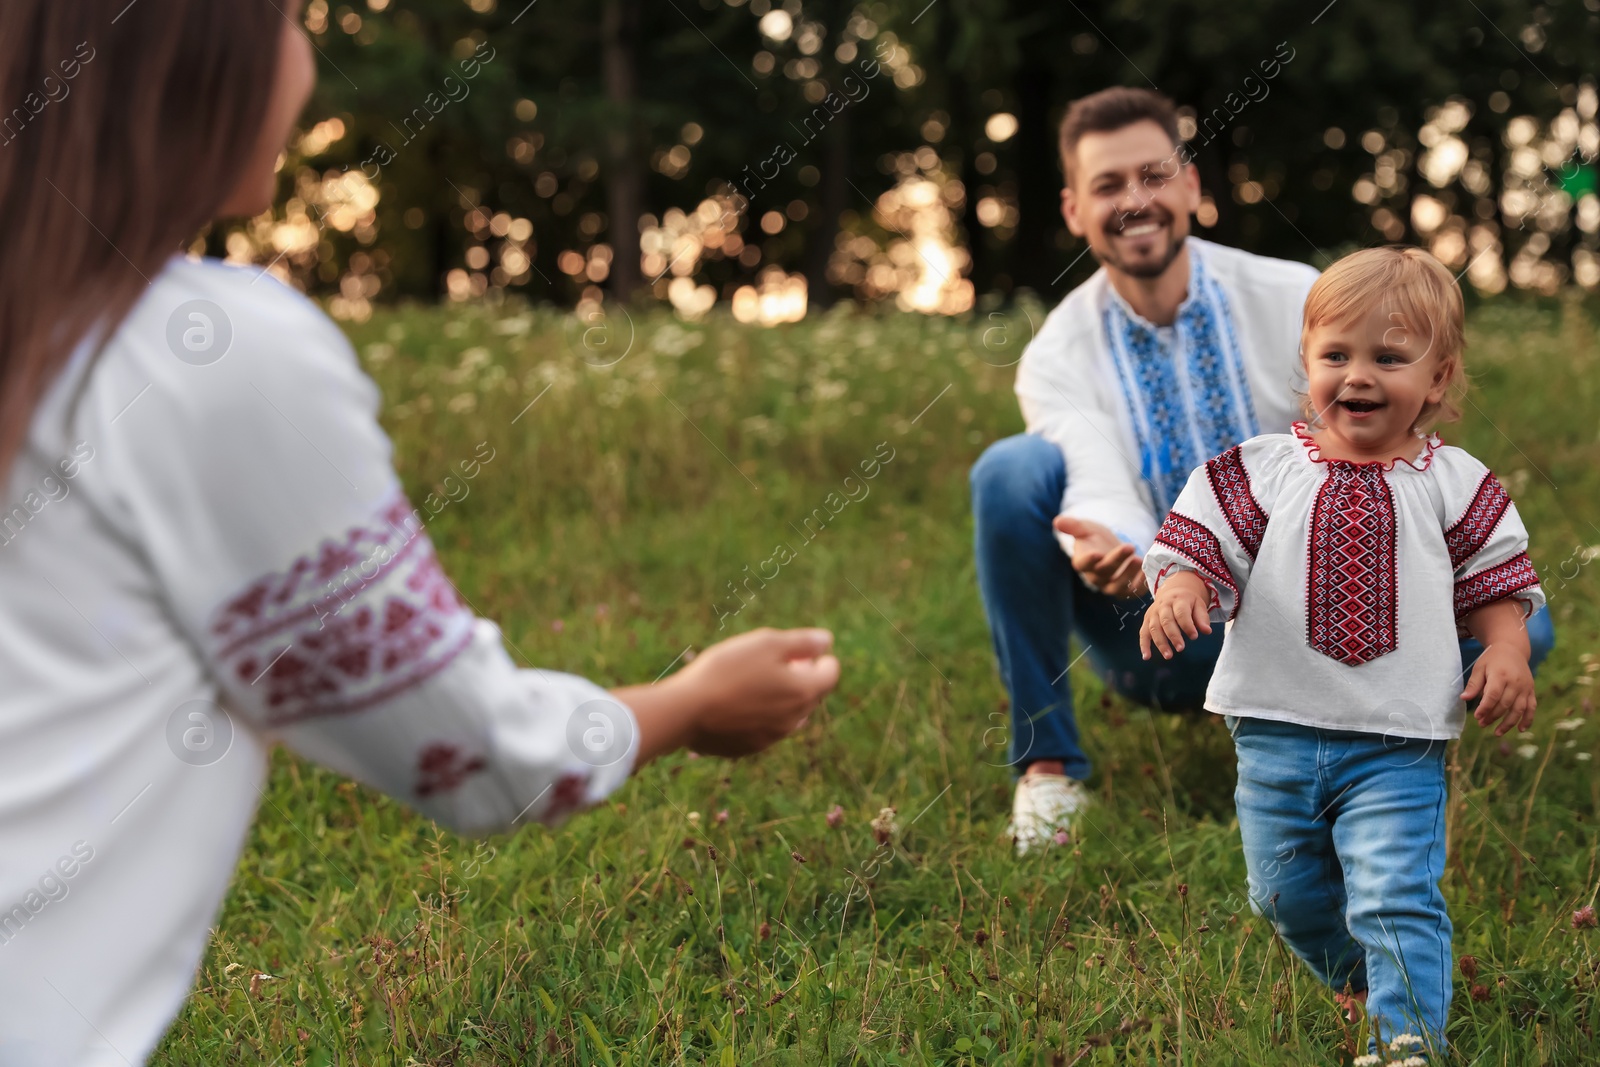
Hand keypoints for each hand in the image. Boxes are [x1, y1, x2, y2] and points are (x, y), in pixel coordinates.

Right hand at [672, 627, 840, 756]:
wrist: (686, 710)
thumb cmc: (727, 670)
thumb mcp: (766, 643)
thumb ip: (802, 642)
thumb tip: (826, 641)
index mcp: (804, 692)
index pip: (831, 674)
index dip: (820, 658)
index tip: (803, 651)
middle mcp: (794, 720)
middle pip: (810, 695)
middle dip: (800, 678)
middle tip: (775, 662)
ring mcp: (772, 737)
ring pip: (788, 714)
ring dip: (780, 698)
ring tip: (754, 681)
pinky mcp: (749, 748)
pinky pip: (764, 728)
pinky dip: (759, 715)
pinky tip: (735, 701)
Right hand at [1053, 515, 1147, 597]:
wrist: (1110, 550)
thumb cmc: (1095, 538)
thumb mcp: (1086, 528)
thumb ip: (1073, 526)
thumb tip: (1057, 521)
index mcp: (1082, 562)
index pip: (1082, 564)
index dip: (1089, 560)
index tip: (1097, 553)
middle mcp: (1095, 577)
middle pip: (1104, 572)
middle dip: (1117, 560)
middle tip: (1129, 546)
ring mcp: (1110, 585)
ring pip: (1118, 586)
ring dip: (1129, 575)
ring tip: (1139, 559)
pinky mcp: (1125, 589)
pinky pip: (1132, 592)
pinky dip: (1141, 584)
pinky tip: (1148, 571)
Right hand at [1139, 570, 1212, 660]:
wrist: (1172, 592)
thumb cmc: (1188, 602)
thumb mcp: (1198, 605)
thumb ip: (1202, 618)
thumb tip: (1207, 631)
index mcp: (1178, 600)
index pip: (1181, 613)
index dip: (1187, 625)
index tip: (1194, 637)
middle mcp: (1163, 606)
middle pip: (1166, 621)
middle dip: (1173, 635)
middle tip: (1181, 648)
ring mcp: (1153, 613)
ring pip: (1154, 628)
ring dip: (1160, 643)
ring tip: (1168, 656)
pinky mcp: (1146, 621)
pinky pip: (1143, 633)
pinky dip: (1144, 645)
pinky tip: (1147, 657)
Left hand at [1462, 643, 1535, 735]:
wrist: (1512, 650)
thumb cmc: (1492, 659)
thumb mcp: (1479, 668)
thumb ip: (1473, 684)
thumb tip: (1464, 698)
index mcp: (1500, 675)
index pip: (1493, 695)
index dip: (1485, 708)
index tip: (1477, 717)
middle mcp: (1515, 682)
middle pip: (1505, 704)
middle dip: (1493, 717)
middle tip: (1482, 724)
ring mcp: (1525, 687)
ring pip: (1519, 709)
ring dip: (1508, 723)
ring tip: (1497, 733)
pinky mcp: (1531, 691)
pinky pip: (1532, 707)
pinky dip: (1528, 719)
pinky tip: (1520, 729)